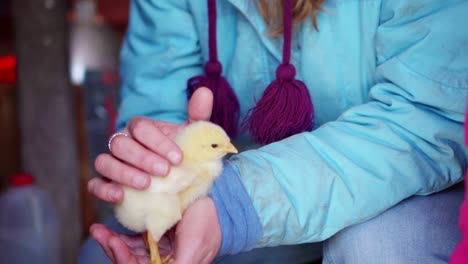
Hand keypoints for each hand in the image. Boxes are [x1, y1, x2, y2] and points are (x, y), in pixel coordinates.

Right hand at [88, 87, 213, 202]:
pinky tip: (120, 196)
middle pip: (120, 144)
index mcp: (139, 128)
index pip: (141, 128)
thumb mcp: (192, 136)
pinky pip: (95, 185)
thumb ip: (198, 114)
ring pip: (104, 162)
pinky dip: (104, 190)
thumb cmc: (179, 155)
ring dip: (124, 173)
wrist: (174, 181)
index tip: (178, 158)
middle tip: (165, 171)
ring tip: (146, 184)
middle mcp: (121, 142)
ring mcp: (110, 163)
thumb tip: (204, 91)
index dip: (158, 142)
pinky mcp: (105, 184)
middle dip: (143, 158)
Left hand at [91, 197, 221, 263]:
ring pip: (129, 251)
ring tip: (99, 229)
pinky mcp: (156, 235)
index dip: (123, 259)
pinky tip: (110, 228)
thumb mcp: (191, 251)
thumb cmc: (207, 227)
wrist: (218, 203)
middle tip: (99, 232)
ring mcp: (158, 249)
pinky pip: (134, 240)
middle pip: (131, 262)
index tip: (114, 242)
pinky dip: (122, 235)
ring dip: (112, 242)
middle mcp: (163, 262)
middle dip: (113, 249)